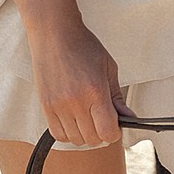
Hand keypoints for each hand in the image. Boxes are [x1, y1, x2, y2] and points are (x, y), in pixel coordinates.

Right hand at [27, 17, 126, 147]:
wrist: (54, 33)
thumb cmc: (83, 46)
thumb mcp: (108, 67)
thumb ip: (117, 96)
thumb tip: (128, 117)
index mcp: (95, 91)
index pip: (107, 132)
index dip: (114, 132)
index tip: (115, 124)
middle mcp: (75, 102)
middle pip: (92, 138)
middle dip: (101, 132)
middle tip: (101, 117)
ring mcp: (58, 106)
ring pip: (76, 140)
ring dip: (85, 133)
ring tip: (86, 115)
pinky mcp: (46, 107)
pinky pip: (59, 135)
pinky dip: (69, 132)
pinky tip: (73, 118)